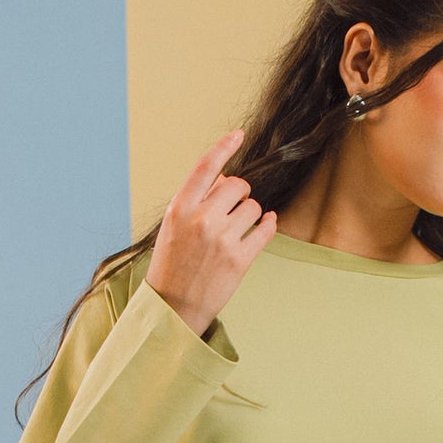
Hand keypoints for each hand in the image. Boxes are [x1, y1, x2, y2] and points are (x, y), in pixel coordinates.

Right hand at [146, 127, 277, 338]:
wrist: (174, 307)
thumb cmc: (173, 263)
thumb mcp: (174, 226)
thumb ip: (197, 200)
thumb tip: (228, 178)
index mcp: (180, 208)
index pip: (205, 167)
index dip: (224, 147)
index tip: (239, 135)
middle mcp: (201, 220)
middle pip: (238, 185)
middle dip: (240, 192)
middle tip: (234, 206)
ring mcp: (222, 240)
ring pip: (254, 207)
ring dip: (252, 213)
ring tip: (238, 228)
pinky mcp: (240, 260)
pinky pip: (266, 229)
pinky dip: (269, 224)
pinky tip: (267, 224)